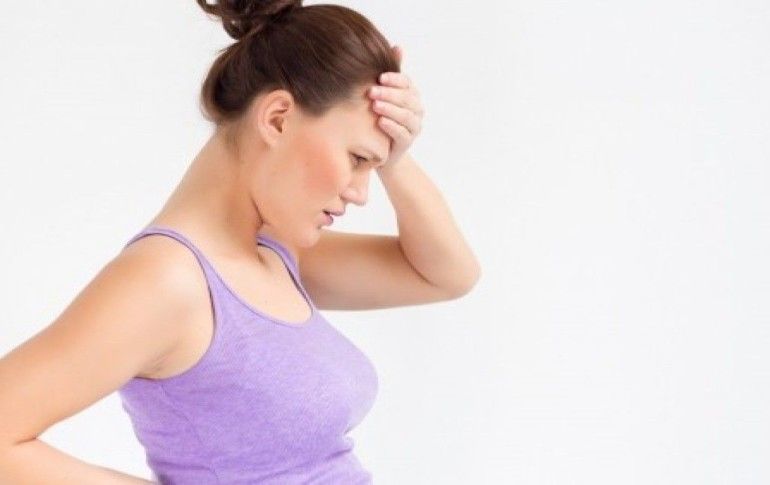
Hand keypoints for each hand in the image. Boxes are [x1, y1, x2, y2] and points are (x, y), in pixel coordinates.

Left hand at [368, 45, 423, 169]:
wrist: (382, 149)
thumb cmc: (383, 116)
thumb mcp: (386, 94)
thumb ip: (393, 73)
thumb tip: (398, 46)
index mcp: (412, 95)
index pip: (407, 83)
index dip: (395, 79)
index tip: (380, 77)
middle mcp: (417, 110)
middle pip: (407, 99)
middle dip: (389, 94)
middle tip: (371, 91)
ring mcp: (414, 127)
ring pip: (406, 116)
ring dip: (390, 109)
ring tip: (375, 105)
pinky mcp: (408, 142)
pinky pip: (402, 133)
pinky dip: (392, 126)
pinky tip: (380, 122)